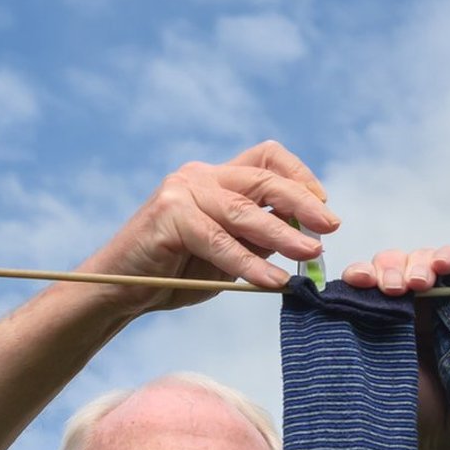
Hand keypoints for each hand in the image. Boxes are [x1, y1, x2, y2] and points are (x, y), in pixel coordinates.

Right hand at [80, 140, 339, 314]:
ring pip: (244, 210)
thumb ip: (260, 239)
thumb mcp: (228, 254)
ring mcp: (182, 191)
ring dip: (283, 234)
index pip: (266, 158)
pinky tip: (272, 282)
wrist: (118, 290)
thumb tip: (308, 236)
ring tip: (310, 253)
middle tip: (331, 226)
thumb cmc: (174, 274)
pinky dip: (248, 263)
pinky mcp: (168, 214)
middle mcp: (199, 176)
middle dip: (303, 202)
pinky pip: (218, 240)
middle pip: (262, 178)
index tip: (324, 204)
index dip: (300, 176)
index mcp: (215, 178)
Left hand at [339, 248, 449, 449]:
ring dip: (418, 263)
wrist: (439, 434)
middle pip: (392, 263)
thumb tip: (306, 305)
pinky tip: (446, 265)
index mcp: (371, 315)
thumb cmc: (397, 406)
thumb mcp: (361, 372)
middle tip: (393, 287)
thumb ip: (341, 338)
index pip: (363, 279)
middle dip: (389, 268)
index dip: (360, 273)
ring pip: (422, 260)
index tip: (357, 281)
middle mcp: (400, 302)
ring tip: (419, 282)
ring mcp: (433, 299)